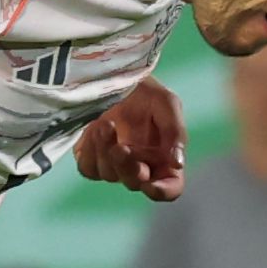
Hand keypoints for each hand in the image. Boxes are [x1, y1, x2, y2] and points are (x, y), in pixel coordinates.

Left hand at [73, 78, 188, 198]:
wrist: (112, 75)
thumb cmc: (145, 90)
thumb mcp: (166, 103)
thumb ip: (176, 131)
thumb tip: (178, 163)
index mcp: (164, 158)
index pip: (170, 187)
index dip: (163, 191)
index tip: (152, 185)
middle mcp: (140, 166)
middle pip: (136, 183)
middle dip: (128, 167)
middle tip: (122, 147)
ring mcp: (114, 164)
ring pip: (110, 175)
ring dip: (106, 152)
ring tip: (106, 124)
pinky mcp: (91, 158)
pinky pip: (88, 169)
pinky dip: (91, 152)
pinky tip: (94, 129)